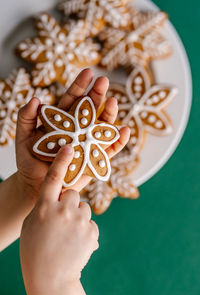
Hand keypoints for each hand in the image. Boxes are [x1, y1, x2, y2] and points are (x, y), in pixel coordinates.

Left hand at [16, 68, 129, 197]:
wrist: (36, 184)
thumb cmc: (29, 160)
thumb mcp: (23, 137)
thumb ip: (26, 118)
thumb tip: (35, 99)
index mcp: (63, 120)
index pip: (73, 99)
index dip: (80, 85)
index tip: (89, 72)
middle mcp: (78, 128)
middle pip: (90, 109)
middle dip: (97, 94)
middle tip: (104, 81)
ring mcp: (88, 143)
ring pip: (102, 126)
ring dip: (109, 114)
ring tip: (113, 102)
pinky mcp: (95, 159)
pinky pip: (109, 149)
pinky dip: (118, 140)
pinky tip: (124, 130)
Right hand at [20, 145, 97, 294]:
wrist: (51, 277)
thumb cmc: (36, 250)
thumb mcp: (33, 224)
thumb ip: (46, 207)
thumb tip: (60, 199)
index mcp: (44, 207)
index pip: (54, 178)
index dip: (62, 161)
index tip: (70, 147)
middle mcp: (63, 210)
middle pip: (73, 194)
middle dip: (69, 203)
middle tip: (62, 221)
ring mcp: (79, 221)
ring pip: (83, 208)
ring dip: (78, 218)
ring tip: (68, 236)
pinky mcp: (92, 231)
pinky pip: (90, 223)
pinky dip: (86, 231)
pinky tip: (76, 244)